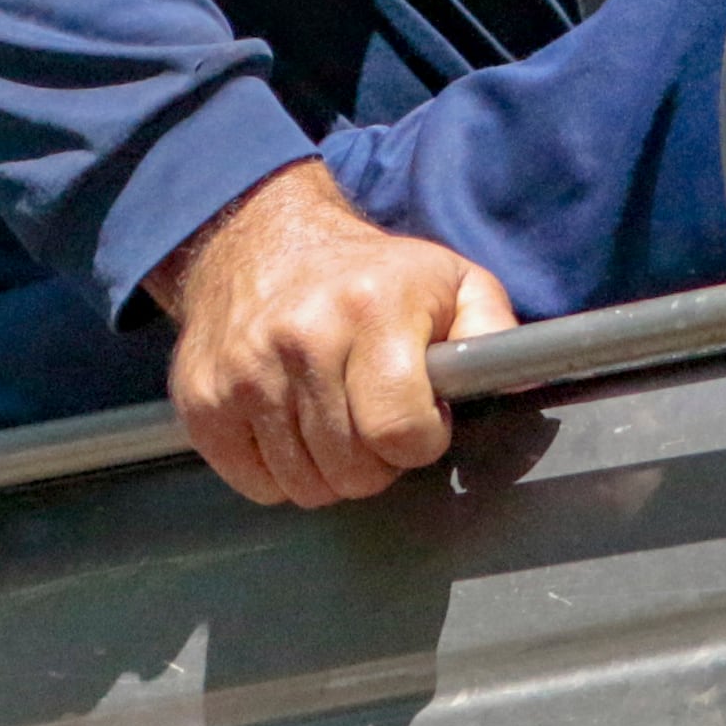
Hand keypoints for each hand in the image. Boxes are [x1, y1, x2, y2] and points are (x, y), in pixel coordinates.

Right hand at [149, 160, 514, 508]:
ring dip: (328, 470)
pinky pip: (254, 484)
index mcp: (372, 307)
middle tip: (374, 419)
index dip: (421, 439)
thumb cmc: (368, 274)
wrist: (258, 240)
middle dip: (376, 460)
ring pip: (304, 485)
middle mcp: (302, 336)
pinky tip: (292, 426)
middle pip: (352, 471)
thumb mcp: (448, 279)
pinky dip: (278, 472)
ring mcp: (244, 370)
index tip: (420, 418)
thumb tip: (523, 376)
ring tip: (335, 419)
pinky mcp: (202, 398)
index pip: (400, 432)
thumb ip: (492, 329)